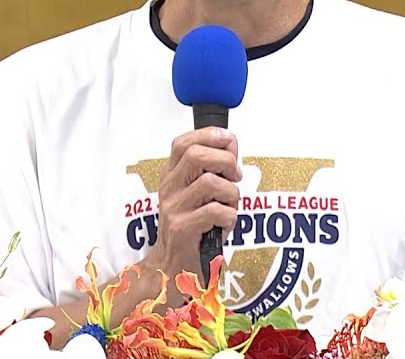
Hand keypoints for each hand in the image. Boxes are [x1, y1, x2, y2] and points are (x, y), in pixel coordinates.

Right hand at [140, 127, 241, 281]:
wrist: (172, 268)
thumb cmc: (192, 230)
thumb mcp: (199, 195)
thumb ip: (213, 169)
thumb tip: (231, 145)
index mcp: (172, 176)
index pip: (183, 143)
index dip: (208, 135)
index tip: (229, 141)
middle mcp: (169, 188)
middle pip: (197, 155)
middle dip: (226, 162)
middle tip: (235, 177)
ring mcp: (174, 208)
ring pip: (210, 182)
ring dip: (231, 194)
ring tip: (229, 207)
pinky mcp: (182, 228)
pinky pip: (216, 211)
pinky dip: (230, 217)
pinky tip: (225, 226)